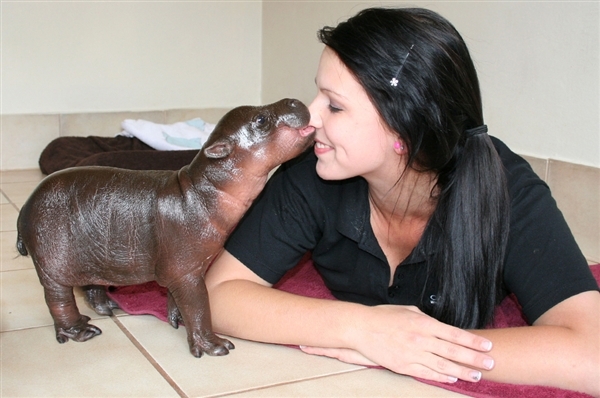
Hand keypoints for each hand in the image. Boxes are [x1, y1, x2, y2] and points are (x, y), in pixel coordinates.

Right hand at [301, 305, 493, 383]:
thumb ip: (427, 319)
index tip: (487, 345)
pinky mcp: (403, 365)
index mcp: (424, 323)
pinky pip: (426, 373)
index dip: (472, 341)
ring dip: (462, 371)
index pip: (454, 334)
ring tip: (477, 375)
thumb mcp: (409, 311)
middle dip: (474, 358)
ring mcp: (412, 354)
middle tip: (491, 363)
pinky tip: (453, 378)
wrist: (361, 328)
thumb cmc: (384, 316)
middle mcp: (421, 339)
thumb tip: (441, 327)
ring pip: (443, 366)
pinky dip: (441, 377)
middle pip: (453, 352)